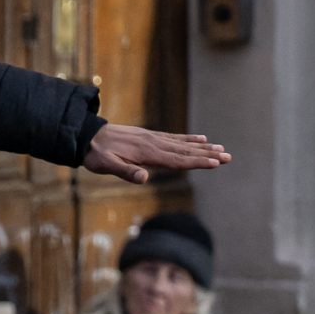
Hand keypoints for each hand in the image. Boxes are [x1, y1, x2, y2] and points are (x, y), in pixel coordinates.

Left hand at [82, 123, 230, 183]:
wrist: (85, 135)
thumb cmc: (94, 154)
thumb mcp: (105, 166)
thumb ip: (125, 171)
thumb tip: (144, 178)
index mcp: (147, 153)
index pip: (177, 160)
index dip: (196, 162)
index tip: (215, 163)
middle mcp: (154, 143)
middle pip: (185, 151)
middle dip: (207, 155)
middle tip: (228, 157)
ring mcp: (152, 138)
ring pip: (183, 144)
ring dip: (203, 147)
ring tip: (221, 148)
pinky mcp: (149, 136)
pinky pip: (174, 138)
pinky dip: (189, 138)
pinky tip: (201, 138)